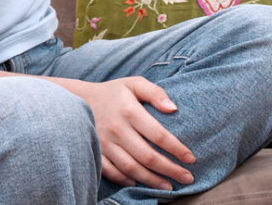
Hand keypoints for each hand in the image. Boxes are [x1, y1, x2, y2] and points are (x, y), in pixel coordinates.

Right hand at [50, 75, 194, 188]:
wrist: (80, 99)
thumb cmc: (114, 93)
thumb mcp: (134, 84)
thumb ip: (155, 93)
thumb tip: (173, 108)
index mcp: (129, 111)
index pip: (158, 135)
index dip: (177, 149)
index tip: (191, 159)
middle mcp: (117, 129)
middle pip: (147, 156)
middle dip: (170, 169)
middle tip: (187, 178)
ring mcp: (104, 143)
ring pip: (131, 168)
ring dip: (152, 180)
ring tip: (169, 186)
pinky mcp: (96, 152)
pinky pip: (111, 172)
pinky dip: (125, 180)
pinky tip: (139, 184)